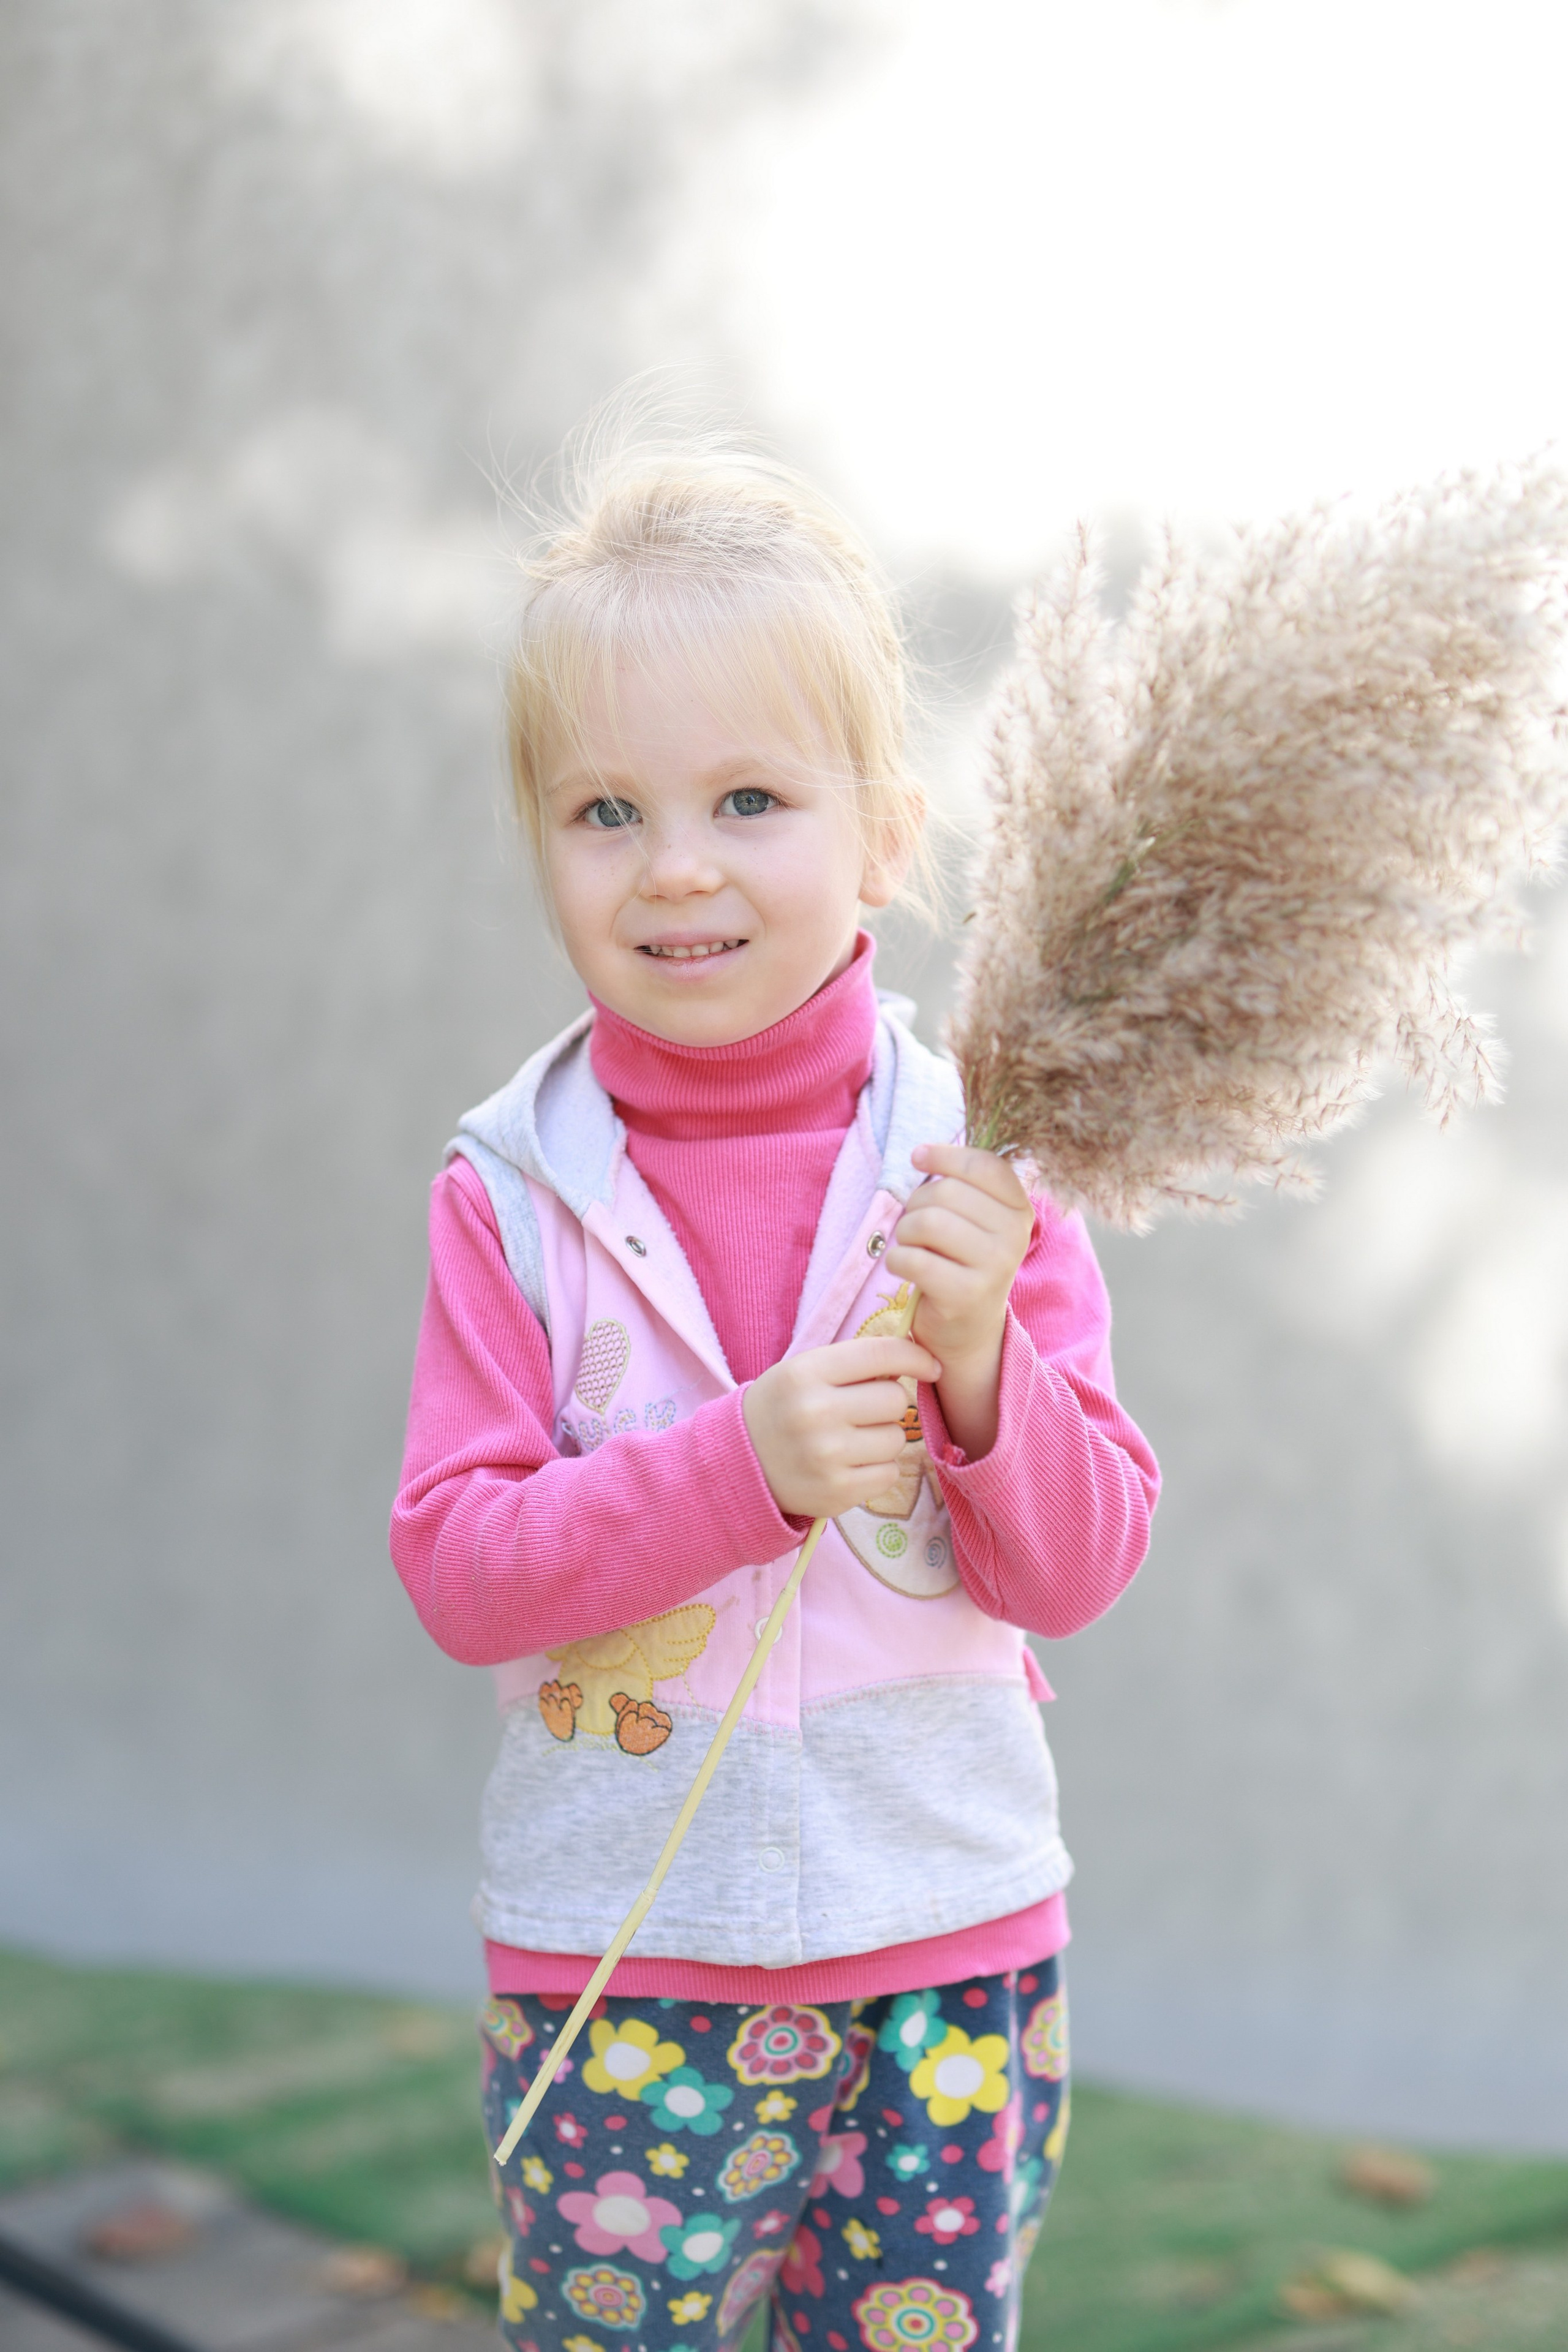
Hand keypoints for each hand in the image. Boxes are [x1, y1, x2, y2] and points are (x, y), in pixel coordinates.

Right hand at [743, 1336, 942, 1520]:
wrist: (740, 1465)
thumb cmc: (783, 1410)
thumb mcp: (804, 1373)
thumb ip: (854, 1364)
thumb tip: (916, 1359)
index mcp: (805, 1373)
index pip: (881, 1354)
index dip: (915, 1356)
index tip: (930, 1365)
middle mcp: (815, 1412)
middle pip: (895, 1399)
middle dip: (888, 1404)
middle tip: (864, 1411)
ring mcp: (827, 1455)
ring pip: (897, 1439)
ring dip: (883, 1438)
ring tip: (852, 1441)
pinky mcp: (837, 1491)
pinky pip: (890, 1473)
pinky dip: (878, 1469)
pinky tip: (850, 1465)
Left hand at [886, 1143, 1033, 1458]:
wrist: (966, 1331)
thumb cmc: (961, 1262)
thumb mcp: (973, 1219)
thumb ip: (961, 1183)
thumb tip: (922, 1151)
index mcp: (1020, 1209)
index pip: (984, 1164)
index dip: (945, 1156)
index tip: (918, 1158)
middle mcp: (1014, 1236)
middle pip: (947, 1192)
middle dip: (916, 1204)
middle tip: (915, 1226)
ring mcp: (994, 1267)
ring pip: (927, 1222)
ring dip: (905, 1232)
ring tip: (911, 1247)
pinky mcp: (966, 1295)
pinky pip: (912, 1259)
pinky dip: (897, 1260)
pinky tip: (905, 1269)